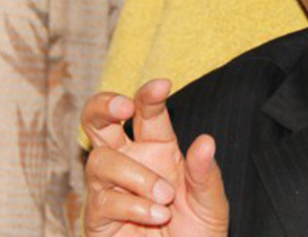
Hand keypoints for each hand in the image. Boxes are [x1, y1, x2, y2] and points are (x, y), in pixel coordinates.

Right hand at [81, 79, 228, 236]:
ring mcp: (110, 189)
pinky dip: (133, 206)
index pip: (147, 113)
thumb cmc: (197, 233)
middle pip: (97, 121)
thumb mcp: (210, 202)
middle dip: (103, 106)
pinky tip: (156, 216)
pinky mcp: (98, 218)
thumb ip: (205, 173)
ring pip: (100, 160)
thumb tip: (205, 140)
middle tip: (123, 109)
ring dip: (135, 176)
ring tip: (165, 198)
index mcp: (159, 150)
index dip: (149, 95)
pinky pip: (103, 200)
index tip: (162, 85)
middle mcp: (131, 163)